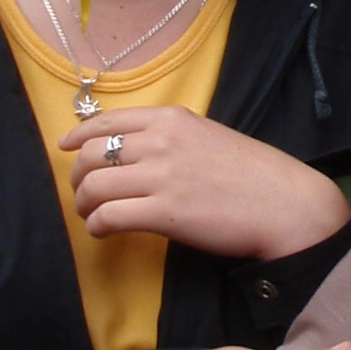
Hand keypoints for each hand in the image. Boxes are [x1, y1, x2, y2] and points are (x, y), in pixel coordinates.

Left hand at [60, 106, 350, 259]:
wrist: (285, 204)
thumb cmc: (253, 174)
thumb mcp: (209, 136)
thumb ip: (170, 137)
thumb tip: (132, 150)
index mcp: (172, 118)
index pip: (106, 121)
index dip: (77, 136)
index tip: (65, 148)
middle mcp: (161, 141)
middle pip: (92, 153)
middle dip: (77, 176)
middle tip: (83, 193)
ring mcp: (161, 176)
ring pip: (93, 185)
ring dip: (83, 203)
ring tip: (91, 215)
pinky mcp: (163, 213)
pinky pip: (107, 215)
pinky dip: (96, 225)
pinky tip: (102, 231)